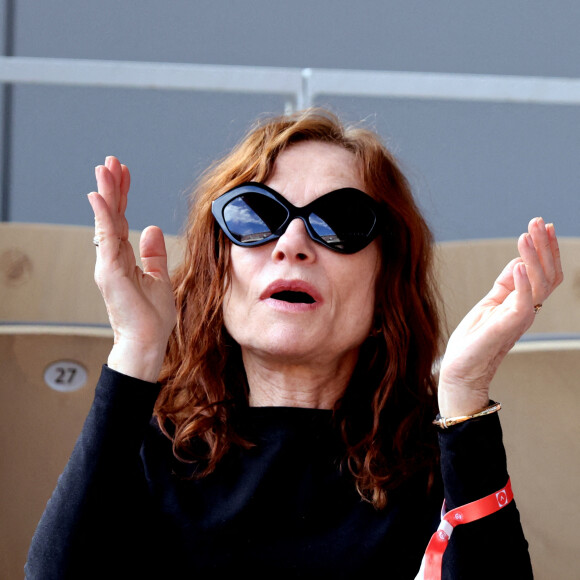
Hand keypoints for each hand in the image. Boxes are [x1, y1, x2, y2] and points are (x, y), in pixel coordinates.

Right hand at [87, 156, 176, 381]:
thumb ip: (154, 253)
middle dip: (112, 188)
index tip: (124, 174)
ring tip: (105, 169)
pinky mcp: (110, 272)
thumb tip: (153, 229)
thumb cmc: (152, 319)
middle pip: (112, 216)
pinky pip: (106, 238)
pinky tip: (100, 196)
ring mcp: (109, 264)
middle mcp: (113, 259)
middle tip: (111, 163)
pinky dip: (103, 216)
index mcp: (125, 259)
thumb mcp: (160, 278)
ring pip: (106, 221)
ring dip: (106, 194)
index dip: (123, 197)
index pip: (122, 221)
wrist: (147, 343)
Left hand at [438, 217, 562, 416]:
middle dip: (544, 246)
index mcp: (523, 303)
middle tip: (538, 222)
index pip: (543, 272)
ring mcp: (520, 317)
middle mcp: (527, 309)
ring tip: (526, 236)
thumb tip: (517, 261)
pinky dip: (523, 282)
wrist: (461, 369)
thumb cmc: (474, 340)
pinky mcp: (508, 326)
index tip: (542, 225)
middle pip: (547, 273)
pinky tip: (517, 264)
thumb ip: (505, 283)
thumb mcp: (490, 303)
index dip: (544, 249)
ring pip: (539, 282)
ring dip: (533, 256)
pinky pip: (524, 301)